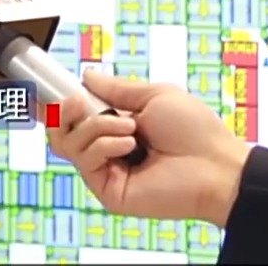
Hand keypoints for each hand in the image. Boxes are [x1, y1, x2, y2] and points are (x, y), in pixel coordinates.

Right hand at [46, 71, 252, 226]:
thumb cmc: (196, 132)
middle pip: (61, 131)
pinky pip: (86, 161)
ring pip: (69, 143)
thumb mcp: (153, 95)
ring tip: (130, 128)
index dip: (59, 104)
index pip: (75, 116)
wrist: (215, 165)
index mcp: (117, 126)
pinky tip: (130, 144)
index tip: (52, 90)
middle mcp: (107, 149)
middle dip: (65, 110)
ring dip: (96, 126)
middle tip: (80, 102)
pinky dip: (104, 145)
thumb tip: (87, 76)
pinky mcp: (108, 190)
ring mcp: (106, 170)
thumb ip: (116, 88)